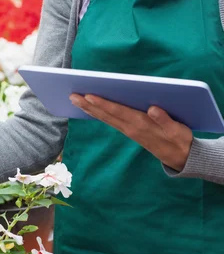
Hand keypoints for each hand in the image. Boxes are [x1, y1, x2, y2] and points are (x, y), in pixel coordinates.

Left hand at [70, 94, 192, 171]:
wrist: (181, 157)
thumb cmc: (179, 140)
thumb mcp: (177, 131)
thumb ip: (165, 120)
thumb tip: (152, 108)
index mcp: (141, 124)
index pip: (118, 111)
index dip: (103, 103)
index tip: (88, 95)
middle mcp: (131, 127)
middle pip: (106, 114)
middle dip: (89, 105)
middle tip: (72, 96)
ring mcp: (129, 130)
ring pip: (106, 118)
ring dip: (90, 109)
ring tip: (76, 100)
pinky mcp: (130, 131)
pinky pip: (110, 121)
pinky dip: (99, 114)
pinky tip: (91, 108)